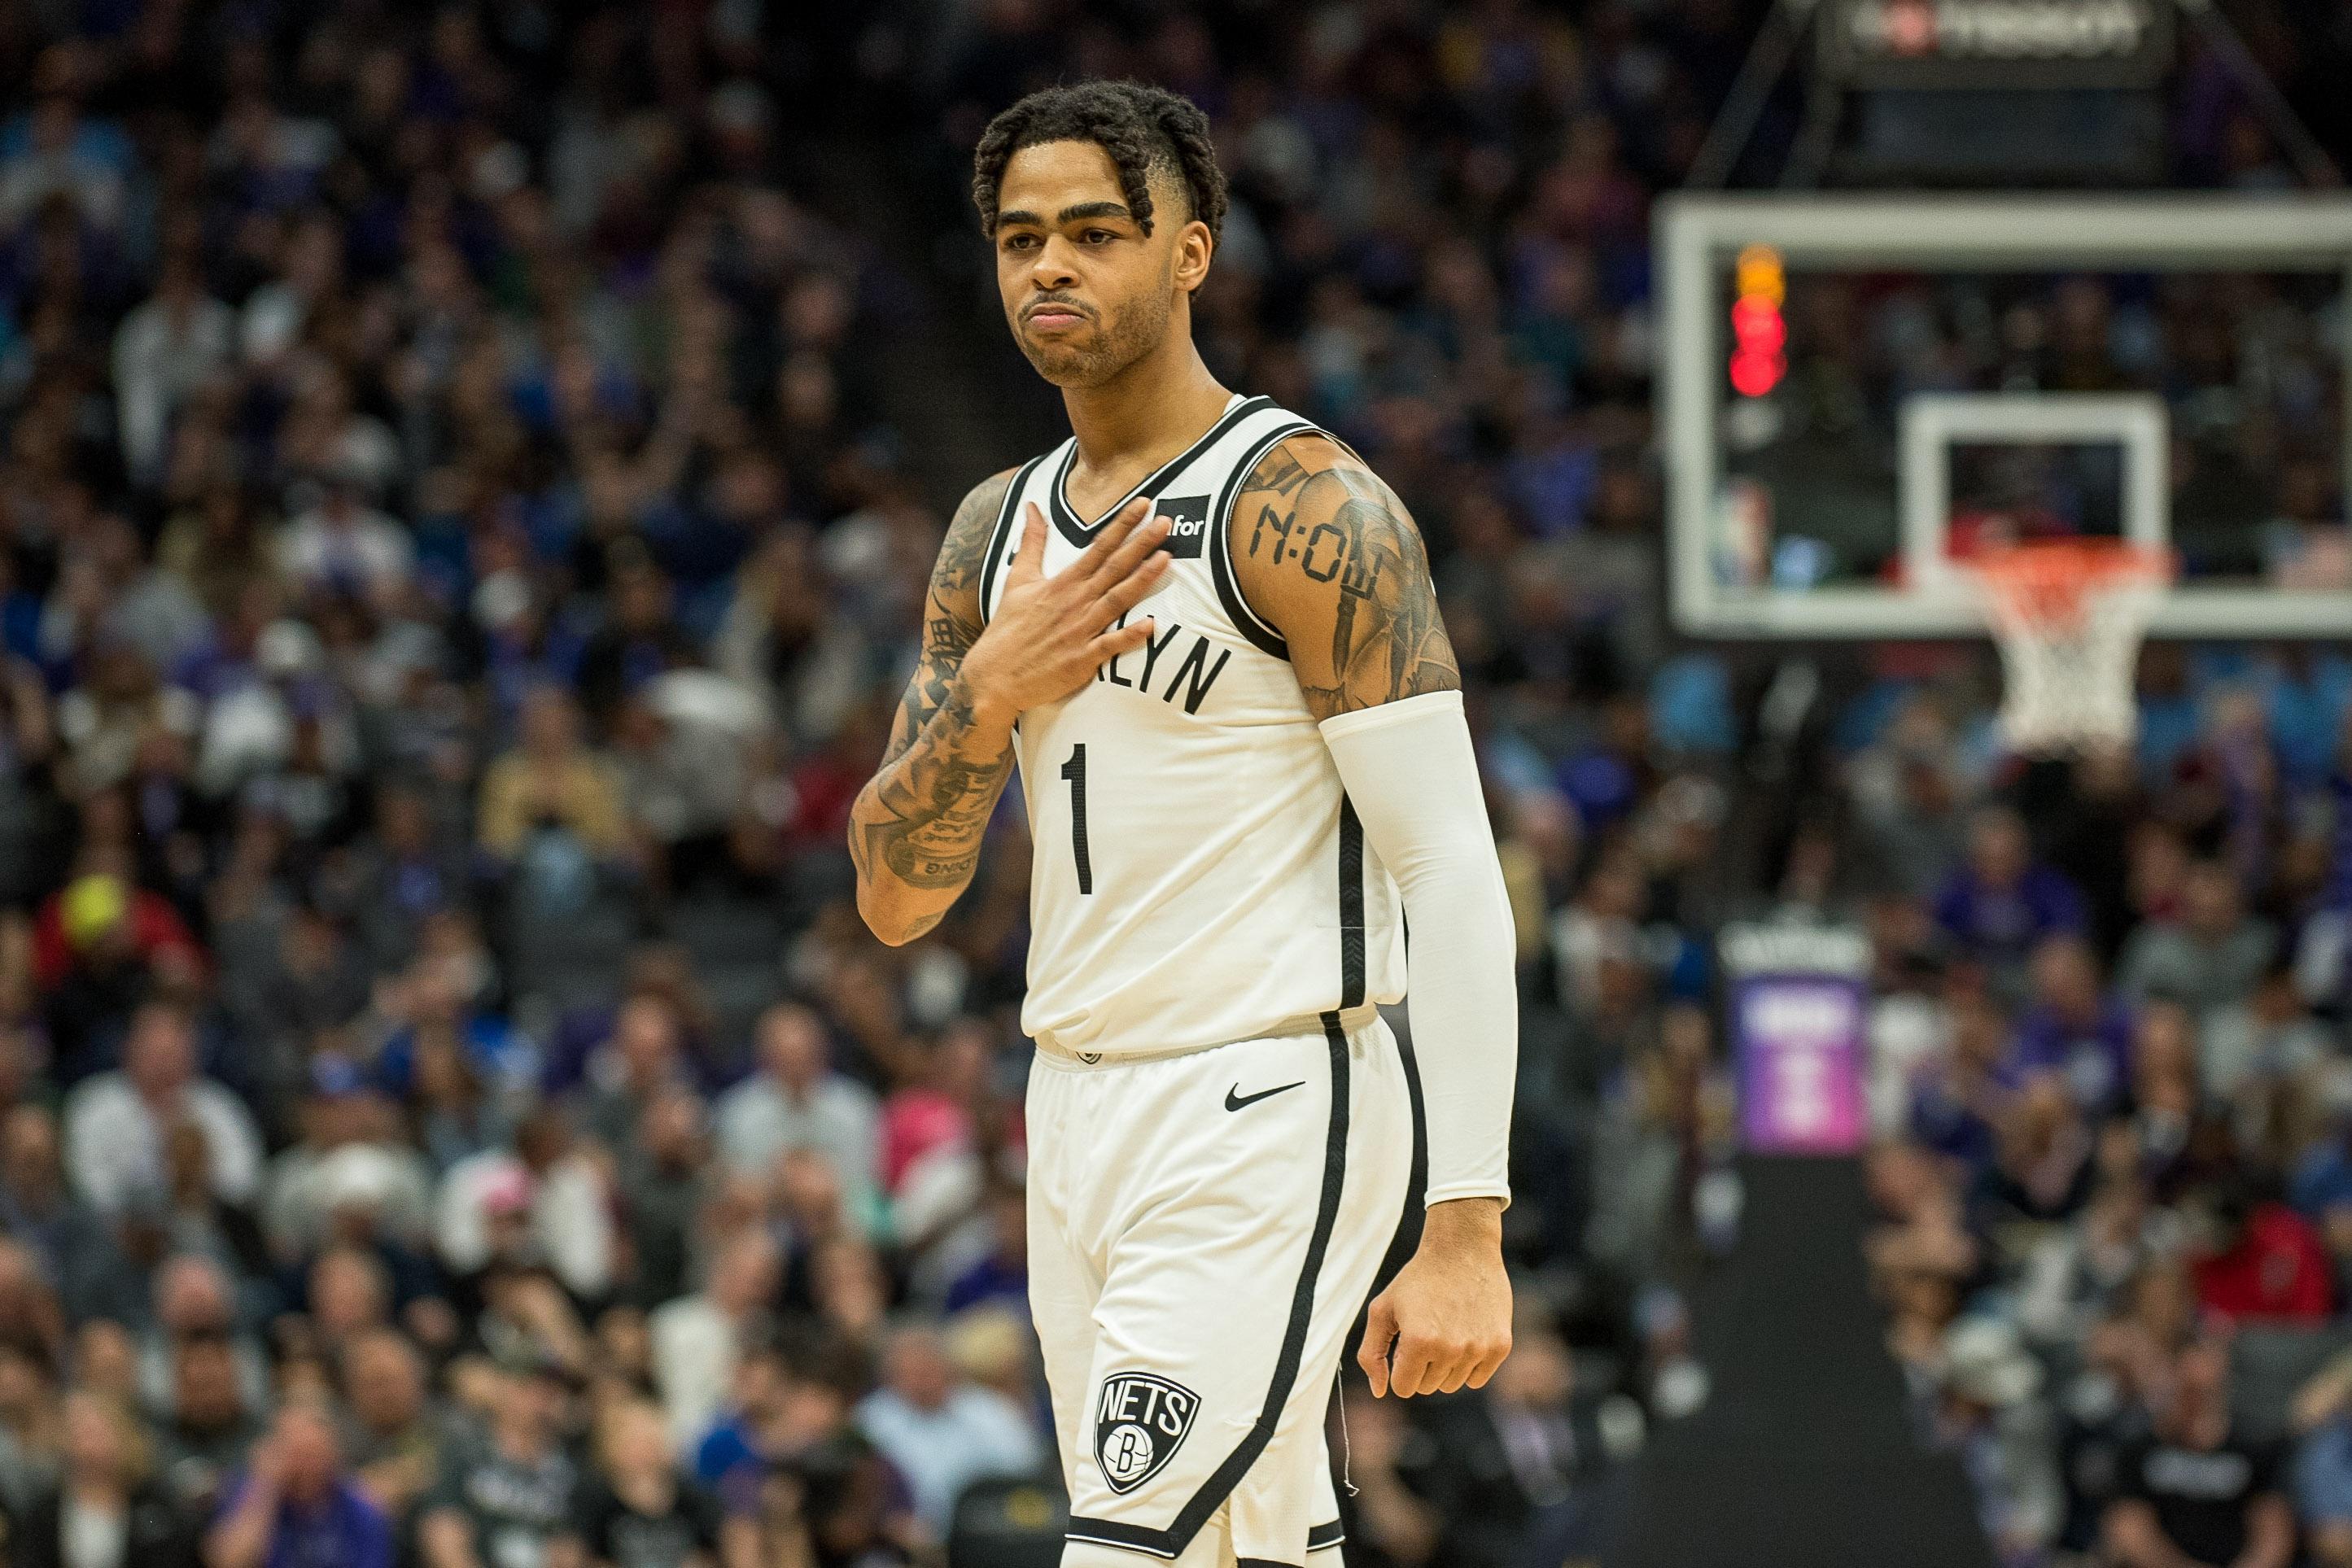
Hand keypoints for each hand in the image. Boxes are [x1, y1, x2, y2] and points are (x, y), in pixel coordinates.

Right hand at [961, 497, 1169, 725]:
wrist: (994, 676)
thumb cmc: (1008, 627)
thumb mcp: (1017, 579)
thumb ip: (1031, 542)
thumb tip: (1032, 506)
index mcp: (1062, 583)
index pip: (1098, 547)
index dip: (1122, 524)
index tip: (1144, 504)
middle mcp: (1074, 602)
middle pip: (1114, 568)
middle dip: (1141, 544)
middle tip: (1166, 522)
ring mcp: (1079, 631)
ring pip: (1117, 600)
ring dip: (1142, 579)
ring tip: (1166, 559)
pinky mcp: (1081, 660)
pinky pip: (1109, 645)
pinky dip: (1129, 636)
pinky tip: (1151, 625)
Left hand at [1357, 1199, 1511, 1396]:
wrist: (1462, 1250)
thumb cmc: (1417, 1280)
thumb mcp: (1382, 1310)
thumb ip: (1371, 1353)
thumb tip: (1379, 1392)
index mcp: (1418, 1342)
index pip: (1404, 1387)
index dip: (1401, 1365)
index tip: (1407, 1341)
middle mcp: (1450, 1350)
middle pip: (1428, 1387)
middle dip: (1422, 1365)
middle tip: (1428, 1330)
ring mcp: (1478, 1349)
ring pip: (1452, 1385)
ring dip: (1445, 1365)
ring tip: (1446, 1329)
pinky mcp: (1500, 1346)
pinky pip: (1477, 1379)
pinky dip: (1468, 1364)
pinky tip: (1465, 1335)